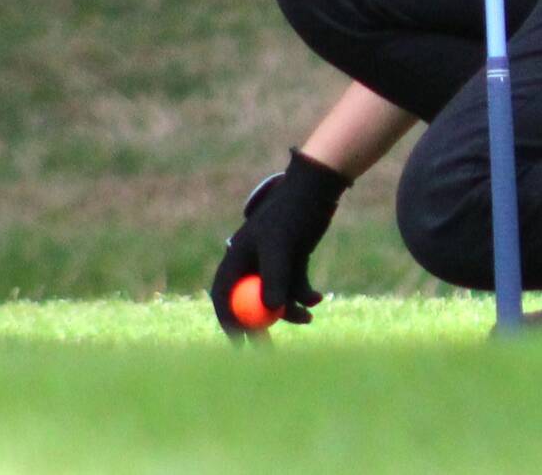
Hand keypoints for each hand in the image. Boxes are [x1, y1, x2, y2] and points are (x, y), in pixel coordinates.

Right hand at [208, 149, 350, 335]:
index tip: (240, 345)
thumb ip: (275, 278)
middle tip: (269, 350)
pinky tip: (318, 298)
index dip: (228, 323)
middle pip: (248, 303)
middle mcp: (251, 262)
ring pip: (276, 298)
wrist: (317, 190)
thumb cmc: (293, 213)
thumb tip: (272, 311)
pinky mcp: (292, 262)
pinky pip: (294, 288)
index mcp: (237, 256)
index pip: (223, 296)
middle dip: (260, 326)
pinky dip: (305, 296)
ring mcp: (272, 263)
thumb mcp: (281, 245)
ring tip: (309, 316)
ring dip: (291, 311)